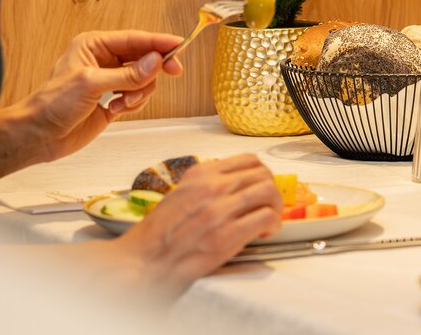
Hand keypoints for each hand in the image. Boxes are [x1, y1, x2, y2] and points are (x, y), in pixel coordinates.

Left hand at [18, 29, 187, 161]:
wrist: (39, 135)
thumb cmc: (54, 104)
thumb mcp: (91, 84)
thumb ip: (127, 74)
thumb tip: (156, 61)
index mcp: (94, 45)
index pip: (134, 39)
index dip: (158, 42)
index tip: (180, 44)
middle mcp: (103, 60)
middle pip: (143, 58)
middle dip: (153, 69)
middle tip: (173, 72)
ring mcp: (109, 80)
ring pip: (143, 79)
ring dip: (139, 91)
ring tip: (123, 103)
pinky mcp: (112, 100)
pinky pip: (137, 96)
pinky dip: (133, 103)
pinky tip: (115, 109)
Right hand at [115, 153, 282, 291]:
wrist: (145, 261)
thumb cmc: (160, 235)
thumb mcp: (181, 194)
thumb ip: (208, 186)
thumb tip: (236, 186)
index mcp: (200, 175)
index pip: (248, 160)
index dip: (262, 174)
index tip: (262, 186)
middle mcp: (211, 187)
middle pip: (263, 174)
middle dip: (272, 190)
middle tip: (269, 205)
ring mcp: (220, 209)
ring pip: (269, 191)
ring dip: (275, 206)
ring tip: (269, 219)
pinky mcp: (228, 234)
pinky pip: (267, 217)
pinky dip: (273, 224)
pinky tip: (264, 233)